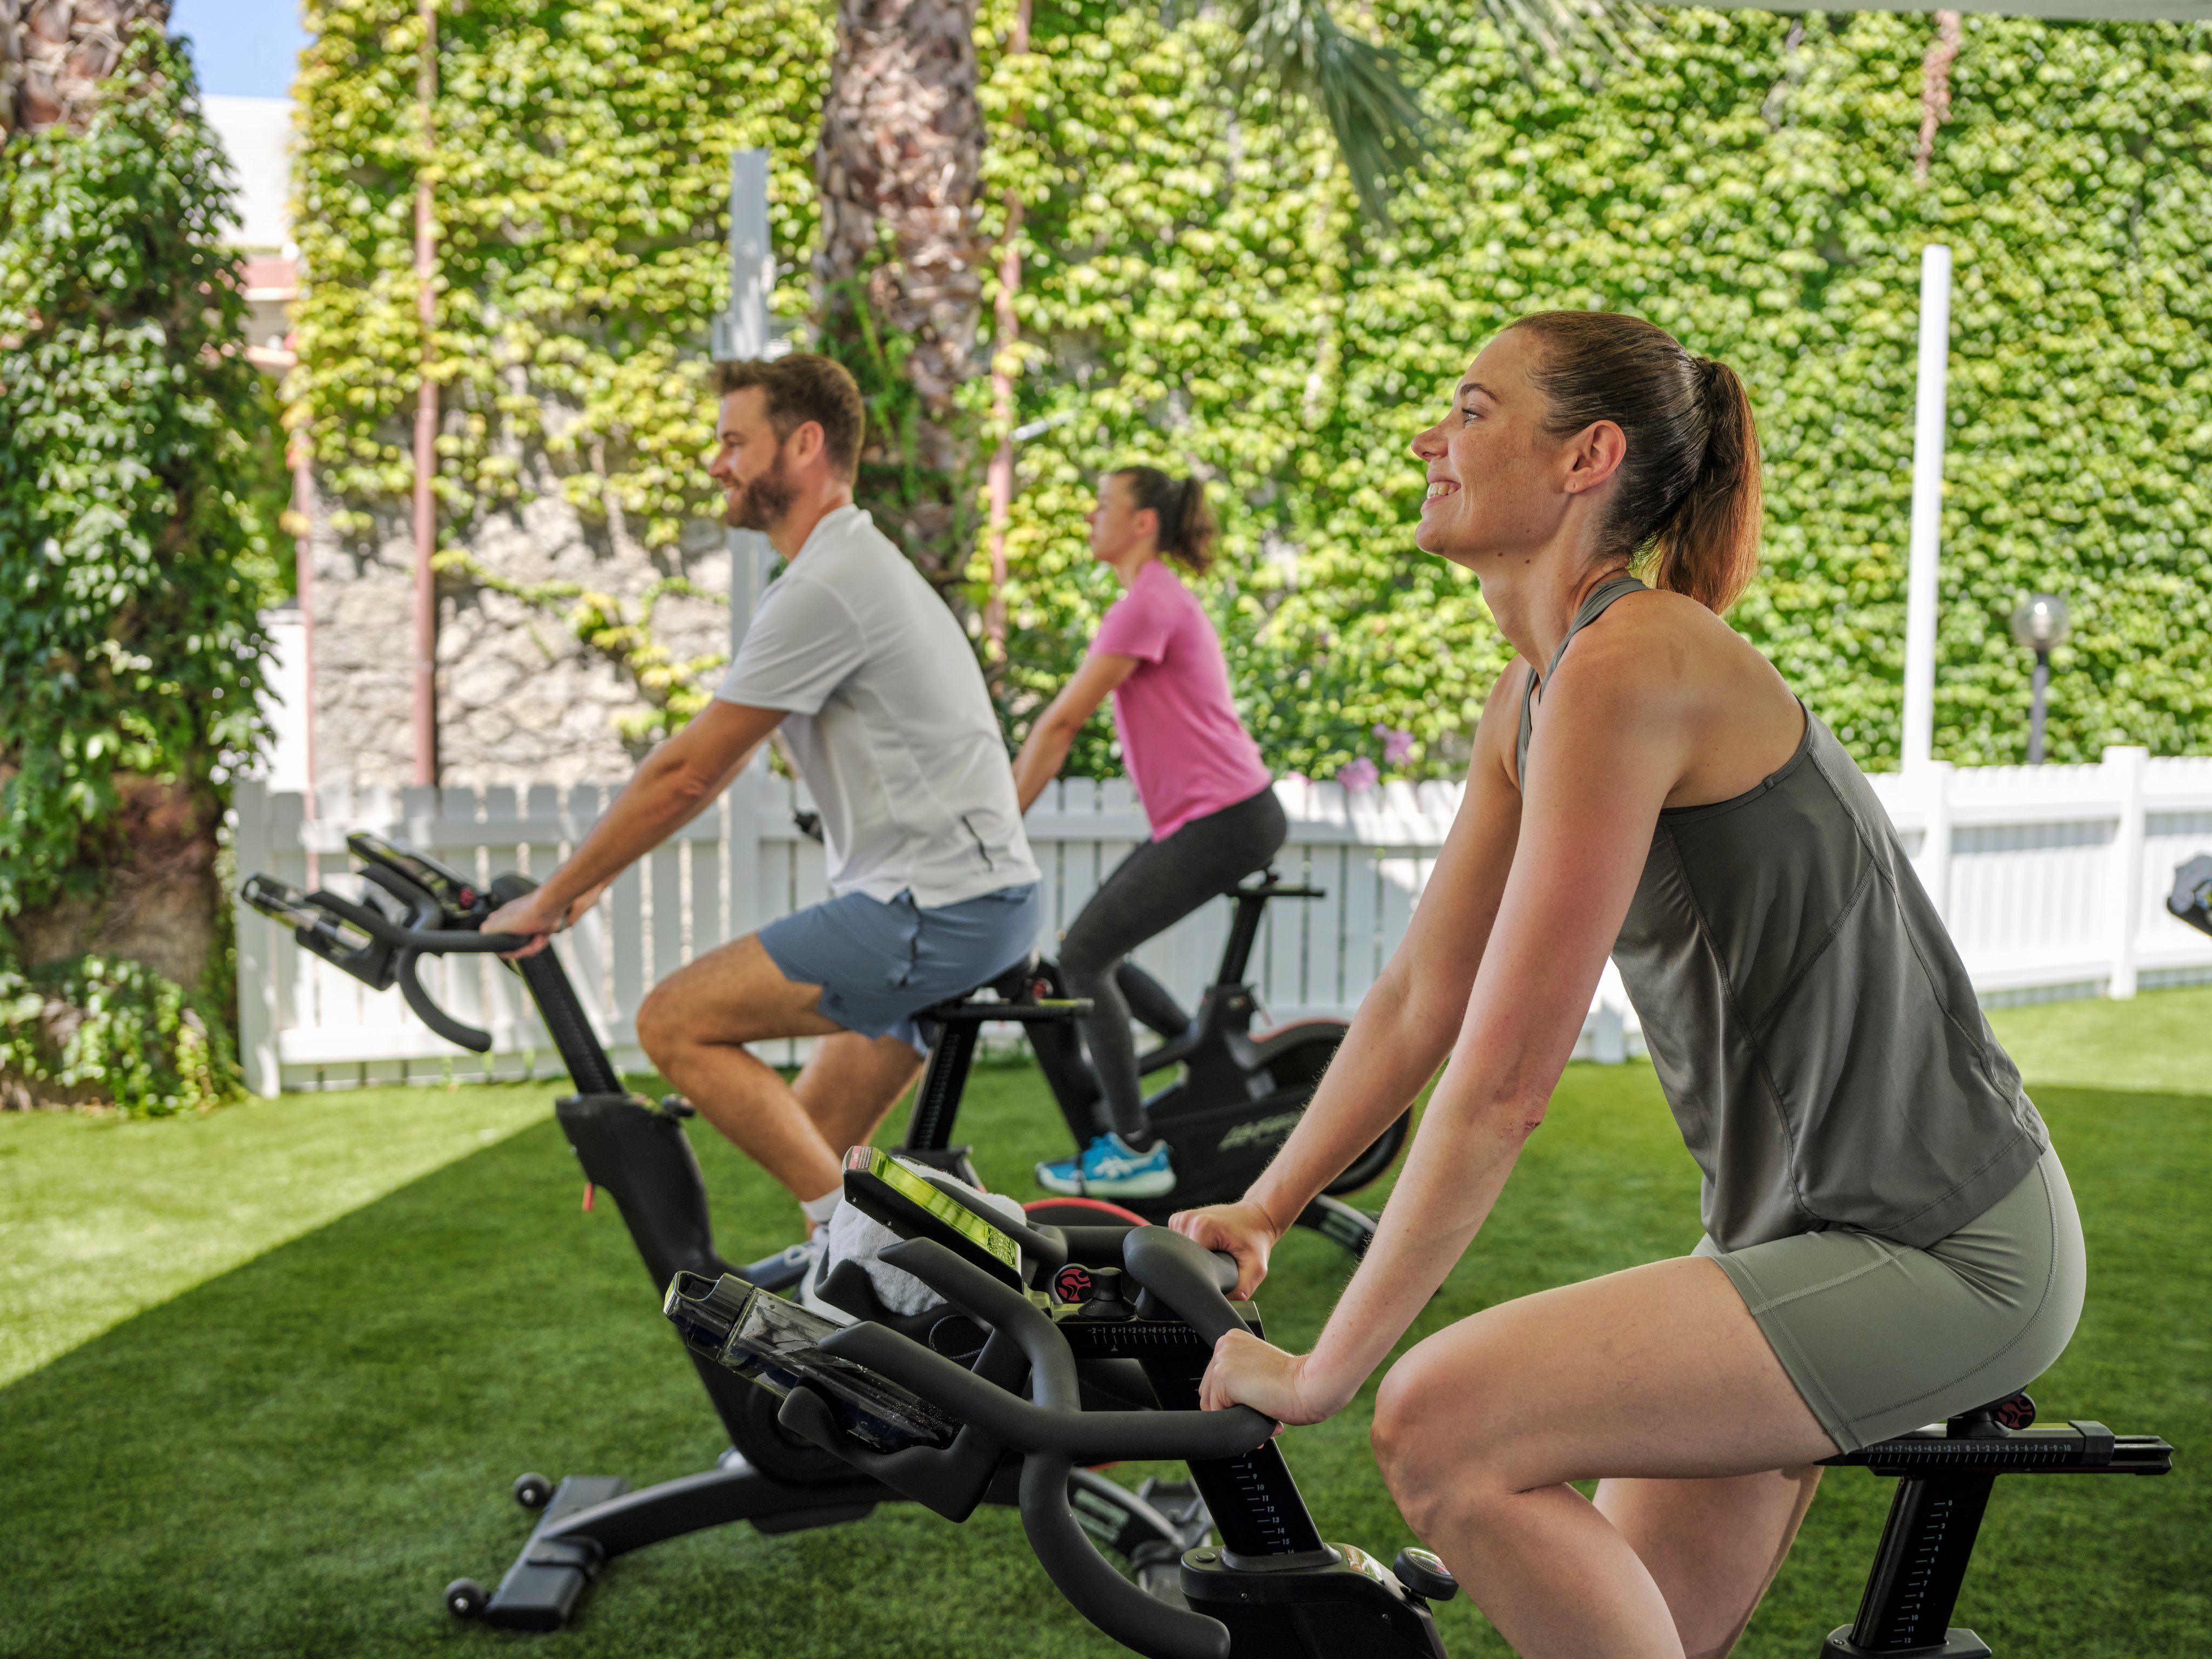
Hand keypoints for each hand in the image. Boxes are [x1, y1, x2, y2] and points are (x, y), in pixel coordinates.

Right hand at [480, 885, 575, 959]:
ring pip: (527, 948)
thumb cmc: (525, 913)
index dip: (506, 951)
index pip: (498, 945)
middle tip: (527, 946)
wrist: (549, 907)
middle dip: (523, 950)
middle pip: (514, 949)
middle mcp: (512, 925)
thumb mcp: (498, 924)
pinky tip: (542, 936)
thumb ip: (486, 931)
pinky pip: (537, 944)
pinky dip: (540, 942)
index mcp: (500, 923)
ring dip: (533, 946)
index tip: (511, 951)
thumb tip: (482, 935)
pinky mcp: (538, 930)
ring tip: (536, 938)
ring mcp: (525, 928)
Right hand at [1169, 1200, 1277, 1299]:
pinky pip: (1177, 1243)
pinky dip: (1189, 1251)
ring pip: (1176, 1252)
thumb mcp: (1256, 1267)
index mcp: (1202, 1227)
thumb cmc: (1256, 1240)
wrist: (1256, 1216)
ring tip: (1211, 1258)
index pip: (1186, 1263)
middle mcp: (1187, 1220)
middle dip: (1195, 1269)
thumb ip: (1240, 1289)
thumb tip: (1223, 1307)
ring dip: (1192, 1260)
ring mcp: (1181, 1219)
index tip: (1213, 1280)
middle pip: (1180, 1258)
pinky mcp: (1179, 1220)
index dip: (1198, 1277)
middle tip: (1215, 1271)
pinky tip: (1204, 1251)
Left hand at [1197, 1331, 1336, 1424]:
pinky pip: (1216, 1412)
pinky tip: (1258, 1416)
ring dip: (1234, 1417)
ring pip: (1211, 1403)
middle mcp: (1224, 1344)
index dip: (1233, 1398)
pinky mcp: (1222, 1375)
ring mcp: (1221, 1358)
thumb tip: (1232, 1399)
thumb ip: (1244, 1376)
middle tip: (1261, 1413)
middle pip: (1209, 1391)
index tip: (1254, 1404)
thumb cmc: (1296, 1380)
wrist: (1310, 1384)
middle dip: (1232, 1409)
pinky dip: (1234, 1422)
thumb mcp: (1263, 1369)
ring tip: (1262, 1416)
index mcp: (1234, 1340)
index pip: (1216, 1378)